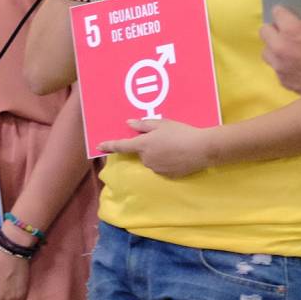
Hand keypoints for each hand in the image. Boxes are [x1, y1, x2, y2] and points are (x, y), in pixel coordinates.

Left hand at [99, 118, 215, 177]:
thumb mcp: (162, 124)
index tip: (98, 146)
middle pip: (141, 152)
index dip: (109, 145)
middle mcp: (146, 159)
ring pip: (152, 160)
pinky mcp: (167, 176)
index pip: (121, 146)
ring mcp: (156, 169)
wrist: (201, 148)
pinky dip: (167, 161)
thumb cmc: (180, 132)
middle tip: (164, 137)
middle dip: (148, 146)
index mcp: (142, 145)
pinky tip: (179, 154)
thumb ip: (143, 125)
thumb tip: (129, 125)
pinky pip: (162, 167)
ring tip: (175, 145)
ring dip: (158, 154)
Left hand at [260, 7, 300, 102]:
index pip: (276, 13)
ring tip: (288, 50)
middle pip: (264, 32)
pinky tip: (297, 66)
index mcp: (292, 30)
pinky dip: (284, 65)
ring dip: (275, 48)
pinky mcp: (284, 82)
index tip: (287, 15)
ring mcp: (280, 67)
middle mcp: (281, 47)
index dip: (283, 13)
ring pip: (266, 52)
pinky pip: (277, 68)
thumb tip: (299, 23)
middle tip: (285, 32)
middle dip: (274, 29)